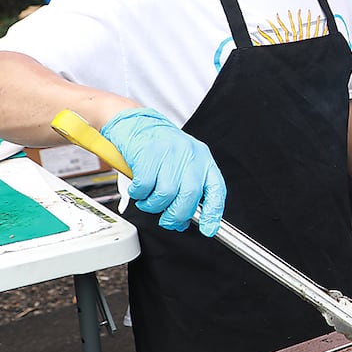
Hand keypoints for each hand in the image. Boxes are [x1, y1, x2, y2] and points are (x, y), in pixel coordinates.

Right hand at [102, 107, 225, 234]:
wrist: (135, 122)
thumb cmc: (159, 147)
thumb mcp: (181, 164)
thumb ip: (185, 189)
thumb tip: (182, 221)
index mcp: (203, 159)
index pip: (216, 189)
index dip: (213, 213)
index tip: (208, 229)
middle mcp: (190, 155)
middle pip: (189, 196)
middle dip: (176, 215)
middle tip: (167, 220)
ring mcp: (170, 153)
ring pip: (166, 194)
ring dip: (153, 205)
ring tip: (148, 200)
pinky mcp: (149, 154)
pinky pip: (145, 186)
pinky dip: (139, 194)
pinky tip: (138, 189)